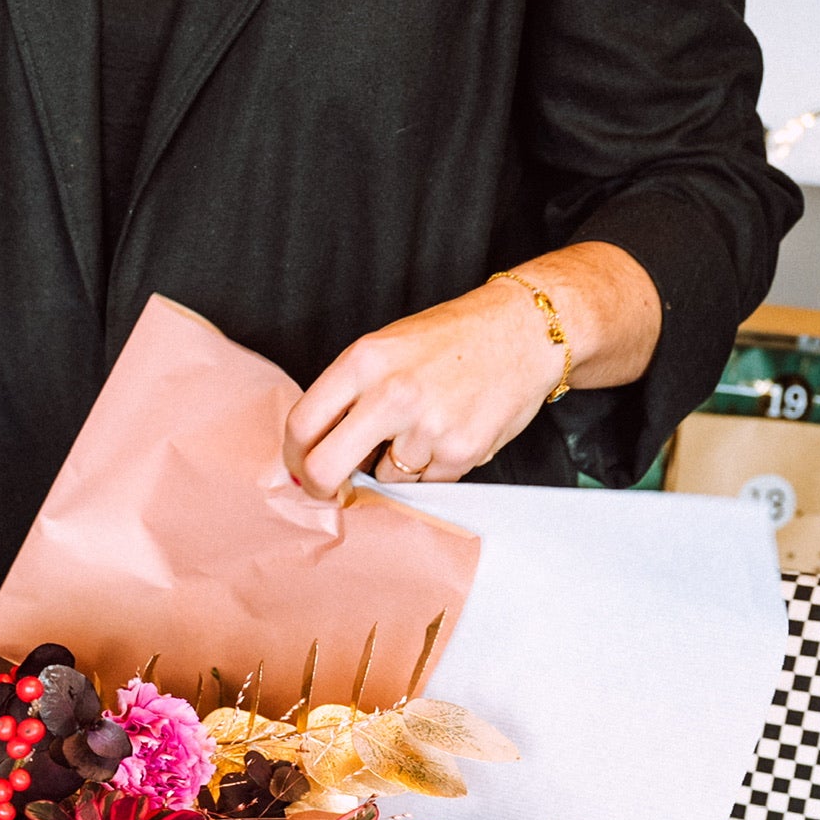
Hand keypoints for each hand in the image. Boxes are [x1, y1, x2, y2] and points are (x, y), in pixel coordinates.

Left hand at [282, 244, 662, 498]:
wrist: (526, 330)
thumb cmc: (453, 339)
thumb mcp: (387, 347)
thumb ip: (348, 393)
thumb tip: (313, 449)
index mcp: (364, 361)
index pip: (301, 425)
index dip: (293, 456)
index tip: (300, 467)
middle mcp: (391, 393)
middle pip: (325, 469)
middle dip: (322, 488)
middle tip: (330, 489)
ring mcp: (427, 426)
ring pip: (383, 479)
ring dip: (394, 468)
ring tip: (423, 429)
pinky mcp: (459, 452)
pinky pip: (425, 484)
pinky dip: (431, 470)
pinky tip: (449, 434)